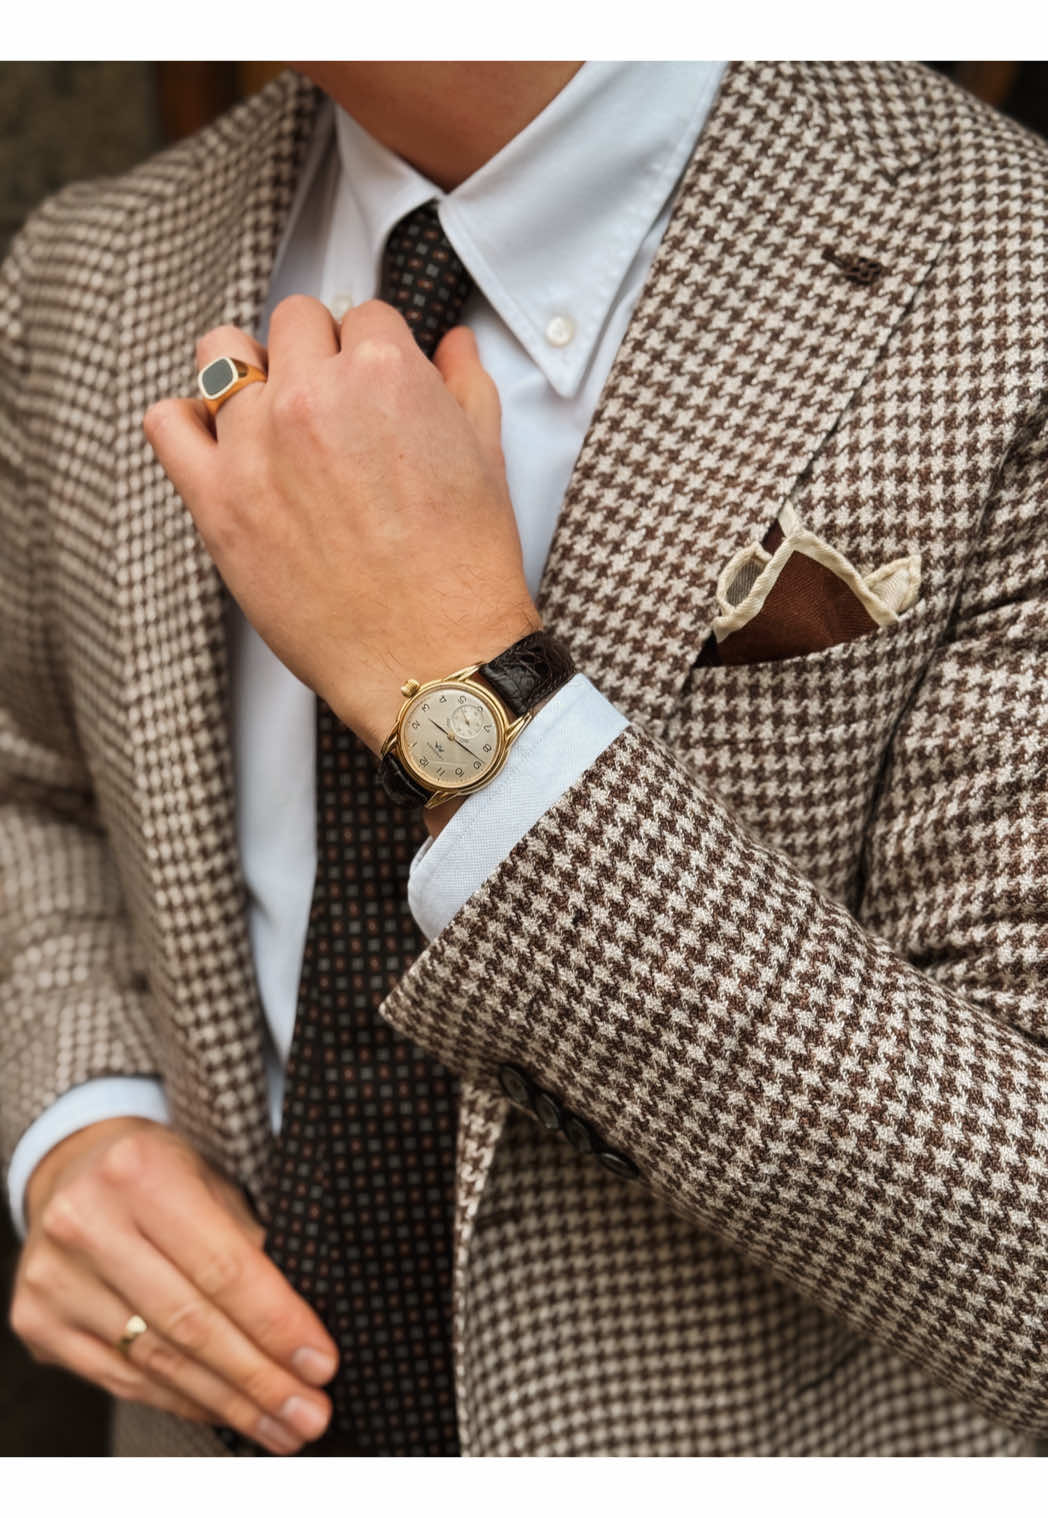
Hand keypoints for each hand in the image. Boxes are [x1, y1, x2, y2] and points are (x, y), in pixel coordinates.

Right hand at [10, 1117, 338, 1454]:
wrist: (74, 1167)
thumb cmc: (161, 1172)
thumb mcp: (212, 1179)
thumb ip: (250, 1242)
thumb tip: (302, 1327)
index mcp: (140, 1172)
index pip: (223, 1267)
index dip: (276, 1323)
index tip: (321, 1363)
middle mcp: (87, 1223)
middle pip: (190, 1323)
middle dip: (258, 1378)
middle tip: (309, 1413)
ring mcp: (56, 1277)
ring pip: (158, 1361)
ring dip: (227, 1402)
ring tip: (279, 1424)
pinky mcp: (38, 1320)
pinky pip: (122, 1378)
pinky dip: (181, 1401)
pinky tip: (223, 1411)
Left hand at [143, 296, 541, 752]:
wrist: (432, 656)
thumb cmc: (465, 566)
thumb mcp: (486, 457)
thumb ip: (464, 383)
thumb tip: (452, 342)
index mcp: (385, 372)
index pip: (363, 315)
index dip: (373, 349)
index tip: (374, 384)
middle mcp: (314, 395)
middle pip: (294, 322)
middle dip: (318, 353)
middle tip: (334, 407)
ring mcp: (257, 445)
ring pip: (222, 354)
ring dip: (247, 370)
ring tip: (273, 414)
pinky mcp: (217, 501)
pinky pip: (167, 423)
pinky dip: (185, 421)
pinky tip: (218, 443)